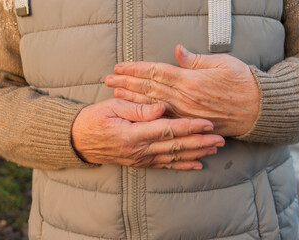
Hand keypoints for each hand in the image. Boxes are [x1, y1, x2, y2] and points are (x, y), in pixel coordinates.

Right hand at [72, 99, 224, 169]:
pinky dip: (182, 165)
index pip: (168, 129)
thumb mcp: (113, 107)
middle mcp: (139, 150)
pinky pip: (165, 165)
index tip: (207, 123)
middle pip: (176, 146)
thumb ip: (138, 108)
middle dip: (200, 142)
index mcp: (133, 133)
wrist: (79, 141)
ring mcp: (140, 159)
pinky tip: (197, 164)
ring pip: (174, 157)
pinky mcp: (140, 163)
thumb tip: (161, 108)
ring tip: (214, 149)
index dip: (189, 126)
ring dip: (196, 154)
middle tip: (220, 139)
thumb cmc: (94, 119)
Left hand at [105, 45, 259, 136]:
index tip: (120, 66)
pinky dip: (148, 116)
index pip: (155, 72)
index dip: (135, 69)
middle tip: (108, 79)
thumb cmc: (242, 83)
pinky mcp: (190, 124)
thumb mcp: (221, 63)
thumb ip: (195, 60)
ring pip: (152, 105)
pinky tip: (136, 113)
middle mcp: (185, 99)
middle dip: (127, 83)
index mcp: (190, 80)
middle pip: (148, 89)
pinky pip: (164, 120)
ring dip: (132, 99)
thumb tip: (177, 51)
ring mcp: (186, 113)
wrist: (257, 110)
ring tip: (116, 93)